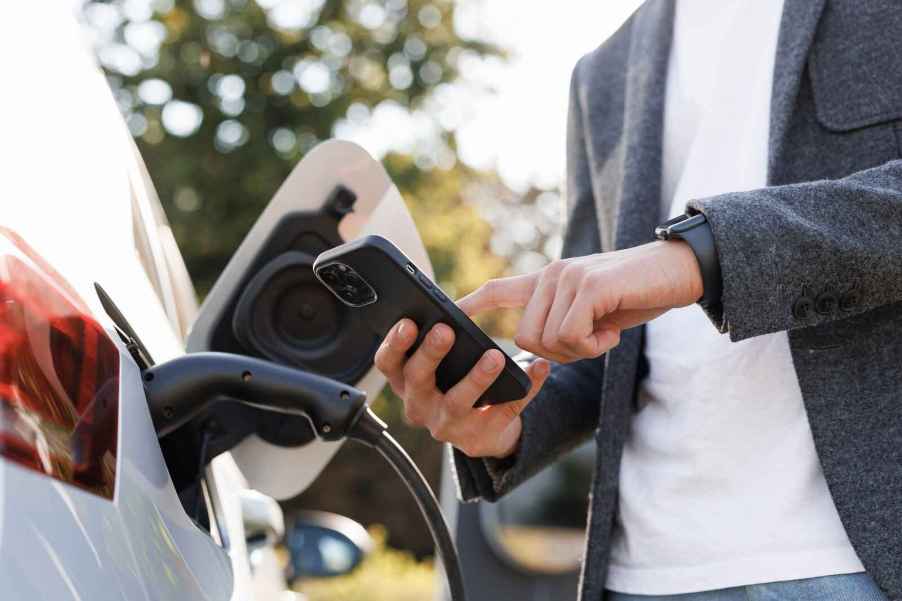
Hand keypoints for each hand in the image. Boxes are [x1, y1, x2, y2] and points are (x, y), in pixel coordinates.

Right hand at [374, 319, 549, 458]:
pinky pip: (504, 411)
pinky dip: (525, 390)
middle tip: (446, 330)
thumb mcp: (438, 365)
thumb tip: (449, 309)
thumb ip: (437, 340)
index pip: (388, 363)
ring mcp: (448, 425)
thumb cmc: (456, 382)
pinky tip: (539, 368)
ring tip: (495, 356)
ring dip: (476, 378)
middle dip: (430, 354)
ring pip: (458, 403)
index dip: (394, 344)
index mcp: (406, 382)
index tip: (408, 322)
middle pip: (418, 380)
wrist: (482, 430)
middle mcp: (420, 406)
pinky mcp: (479, 437)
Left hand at [458, 240, 702, 362]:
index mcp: (548, 281)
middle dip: (557, 354)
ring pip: (549, 341)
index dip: (471, 305)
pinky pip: (572, 335)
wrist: (679, 270)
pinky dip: (593, 346)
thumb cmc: (637, 295)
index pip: (498, 290)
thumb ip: (563, 323)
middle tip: (591, 342)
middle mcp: (551, 275)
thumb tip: (539, 351)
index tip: (446, 317)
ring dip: (579, 350)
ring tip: (605, 331)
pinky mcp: (587, 286)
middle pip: (527, 338)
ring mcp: (567, 277)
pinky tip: (612, 332)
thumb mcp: (593, 313)